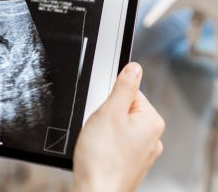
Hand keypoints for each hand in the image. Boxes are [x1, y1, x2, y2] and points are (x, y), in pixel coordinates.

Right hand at [72, 63, 164, 191]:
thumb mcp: (110, 110)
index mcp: (151, 121)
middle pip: (125, 109)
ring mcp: (143, 152)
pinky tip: (101, 151)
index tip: (104, 111)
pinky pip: (118, 142)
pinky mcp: (131, 162)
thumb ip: (124, 86)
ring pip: (119, 126)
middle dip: (108, 114)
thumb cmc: (102, 156)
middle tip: (100, 127)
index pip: (131, 92)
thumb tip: (134, 68)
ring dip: (106, 129)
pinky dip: (108, 143)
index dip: (111, 98)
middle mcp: (152, 138)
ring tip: (99, 141)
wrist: (95, 189)